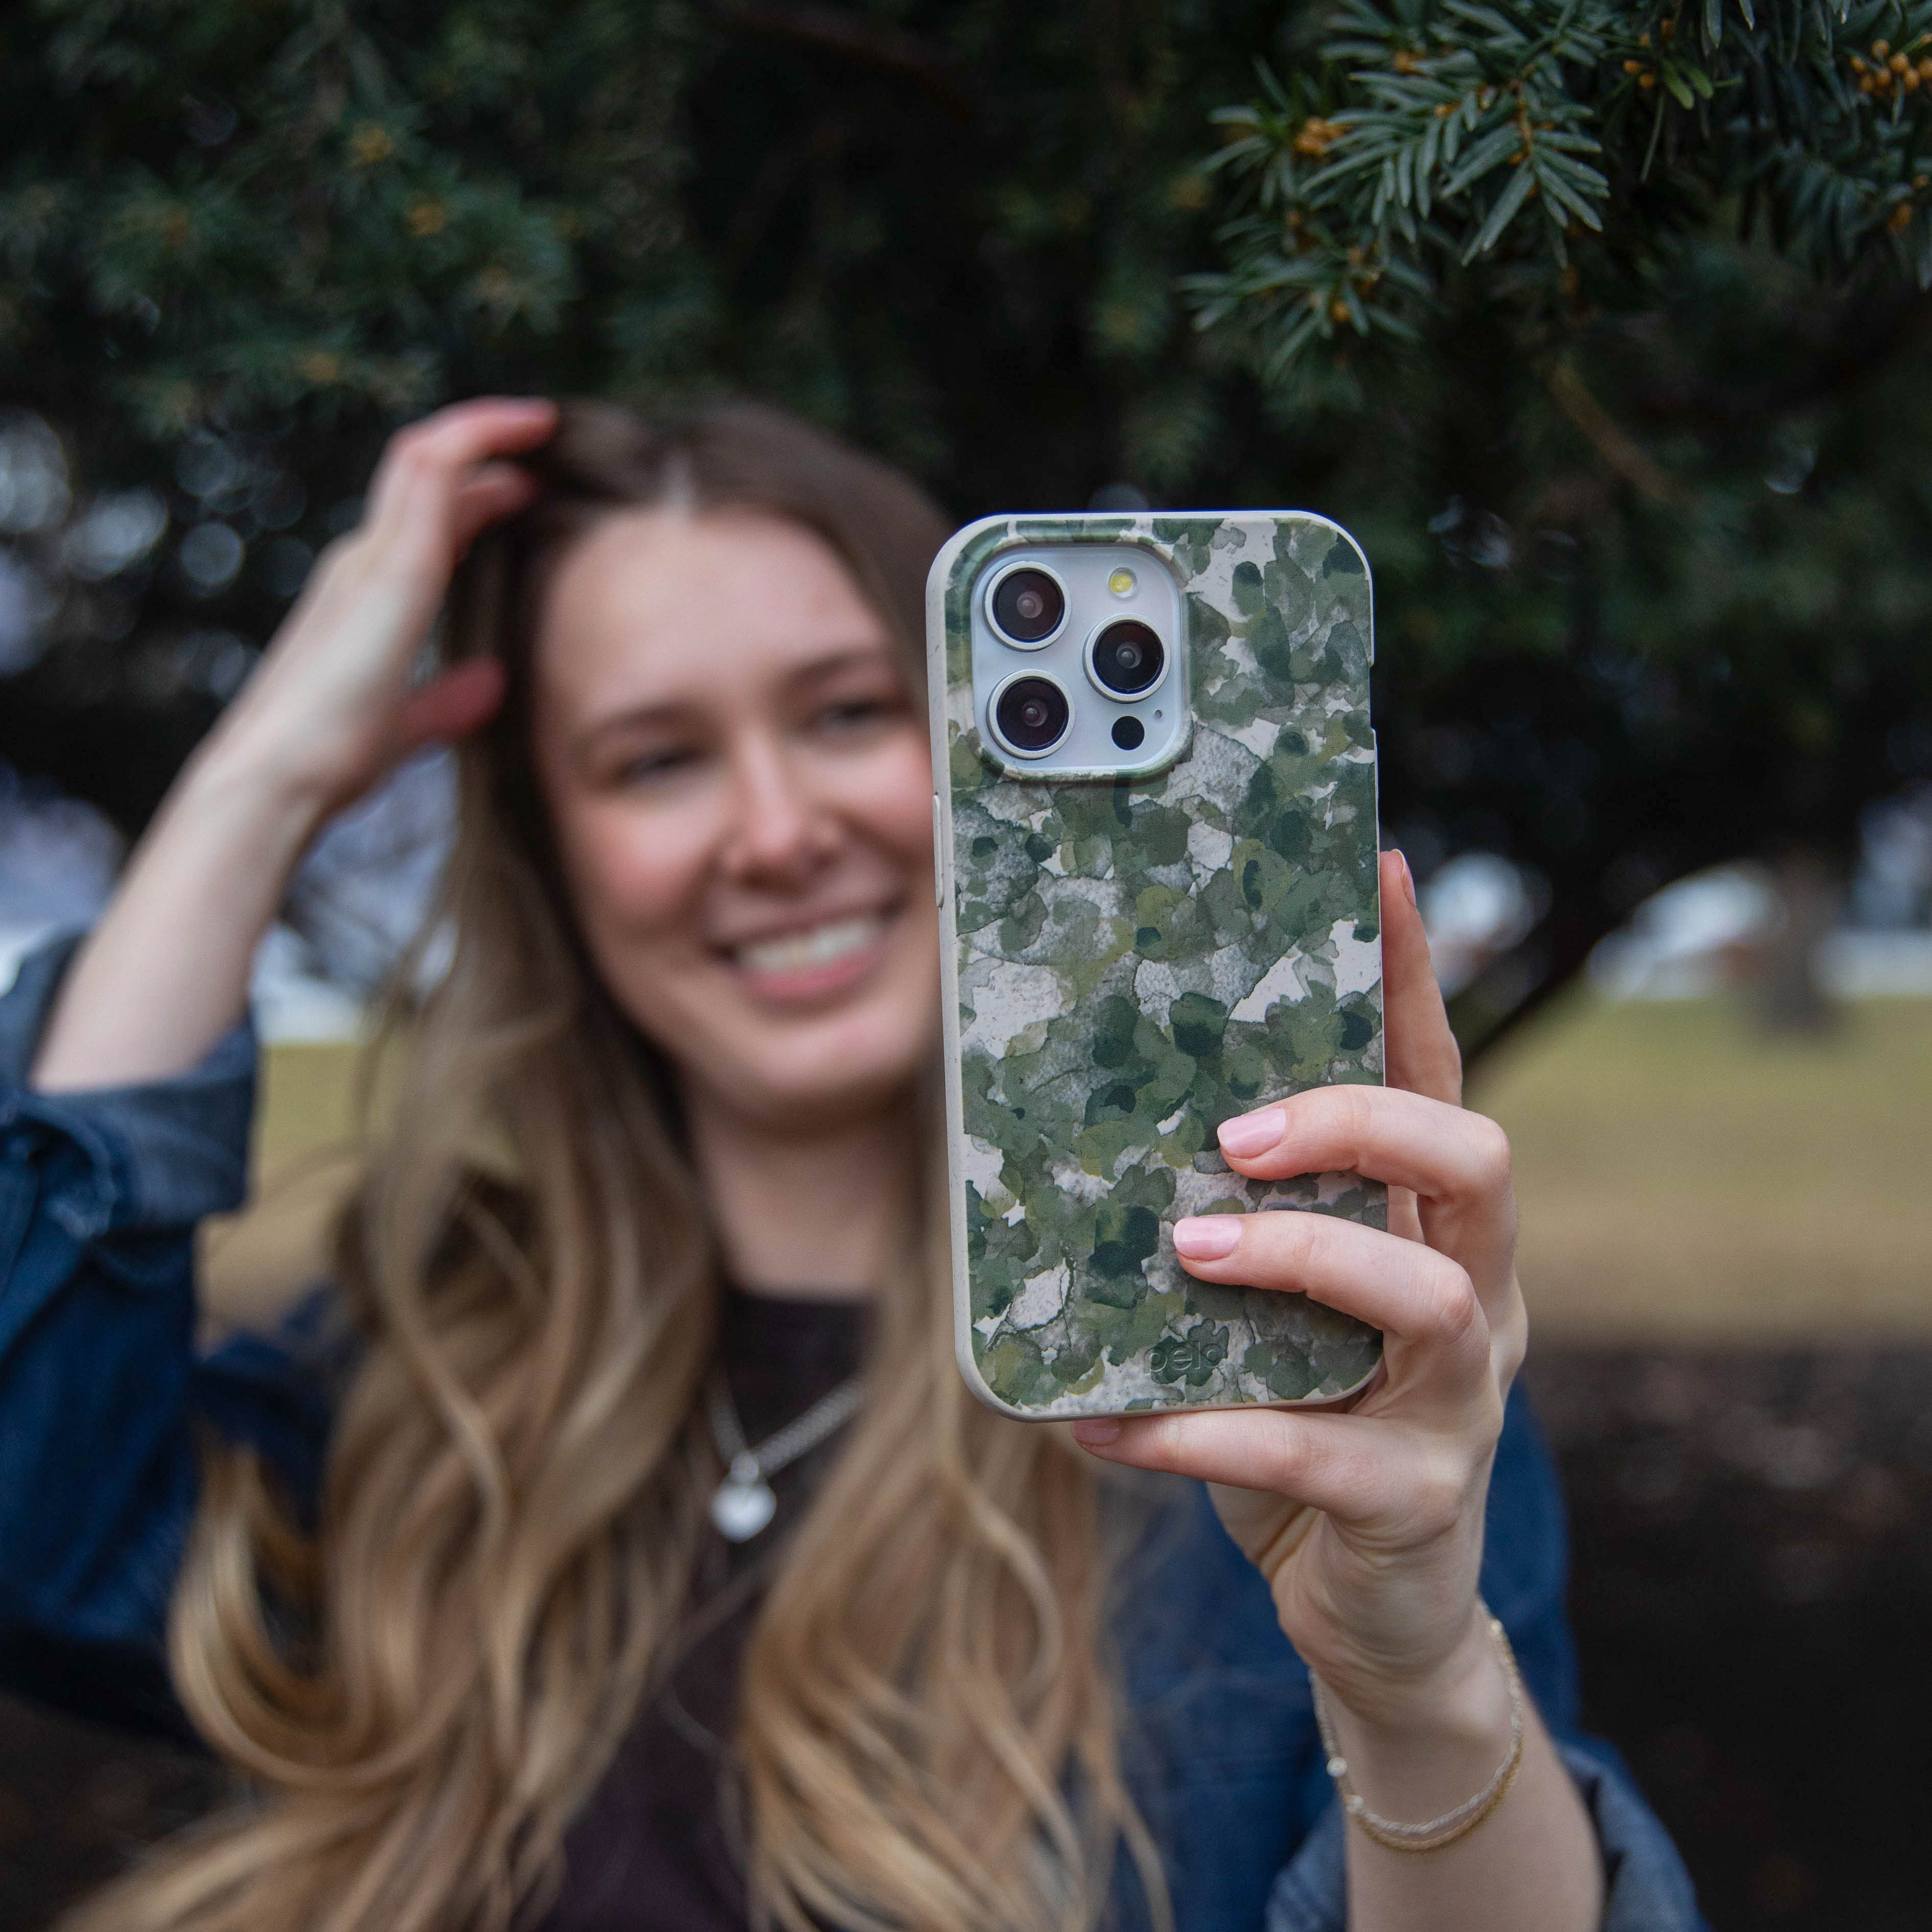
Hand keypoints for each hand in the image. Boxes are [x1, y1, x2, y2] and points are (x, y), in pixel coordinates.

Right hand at [209, 395, 556, 815]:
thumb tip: (490, 681)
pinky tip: (522, 431)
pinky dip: (477, 439)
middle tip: (543, 436)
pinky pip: (433, 470)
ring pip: (425, 455)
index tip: (528, 482)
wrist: (282, 776)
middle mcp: (364, 561)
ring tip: (540, 420)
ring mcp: (371, 556)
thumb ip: (444, 700)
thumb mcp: (405, 722)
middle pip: (425, 473)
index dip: (476, 490)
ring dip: (483, 429)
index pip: (424, 516)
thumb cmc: (331, 757)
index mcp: (369, 593)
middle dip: (482, 448)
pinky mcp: (392, 565)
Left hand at [1072, 849, 1525, 1725]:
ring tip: (1186, 1250)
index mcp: (1437, 1234)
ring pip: (1422, 1297)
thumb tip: (1071, 1144)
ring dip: (1298, 1259)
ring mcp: (1461, 1403)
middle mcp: (1478, 1299)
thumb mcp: (1271, 1314)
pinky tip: (1104, 1426)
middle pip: (1476, 1161)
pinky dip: (1198, 1432)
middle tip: (1237, 1131)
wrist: (1378, 1611)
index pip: (1439, 1078)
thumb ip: (1224, 1233)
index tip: (1383, 868)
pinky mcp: (1414, 1503)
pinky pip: (1310, 1451)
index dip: (1415, 977)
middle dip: (1361, 1121)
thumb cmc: (1306, 1421)